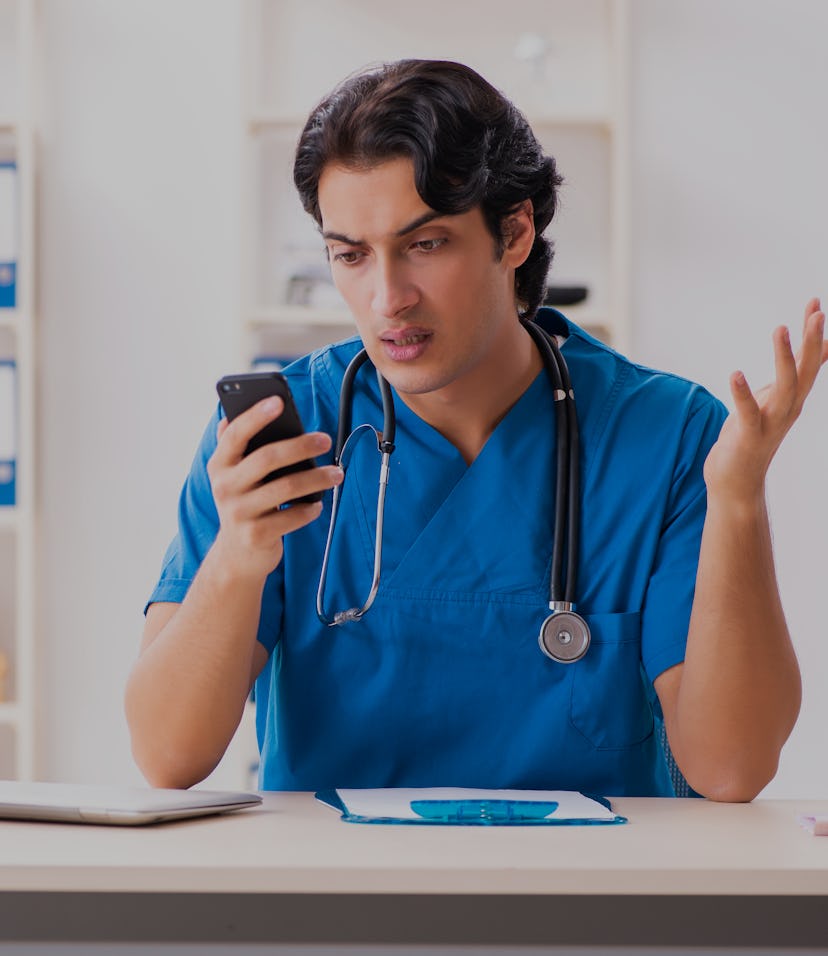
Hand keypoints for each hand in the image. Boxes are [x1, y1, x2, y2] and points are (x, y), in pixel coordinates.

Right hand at [207, 396, 343, 580]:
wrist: (236, 555)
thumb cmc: (245, 503)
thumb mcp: (234, 475)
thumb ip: (234, 447)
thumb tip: (229, 416)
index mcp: (220, 465)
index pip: (235, 434)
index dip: (255, 416)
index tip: (278, 401)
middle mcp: (225, 487)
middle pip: (267, 458)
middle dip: (301, 446)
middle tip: (325, 439)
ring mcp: (239, 513)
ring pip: (286, 488)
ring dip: (316, 478)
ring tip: (336, 474)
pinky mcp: (256, 535)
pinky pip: (291, 517)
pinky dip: (309, 509)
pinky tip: (318, 505)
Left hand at [704, 298, 827, 501]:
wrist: (736, 481)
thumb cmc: (752, 435)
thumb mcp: (775, 400)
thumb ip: (791, 378)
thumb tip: (814, 354)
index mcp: (793, 398)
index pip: (810, 361)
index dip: (814, 334)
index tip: (815, 303)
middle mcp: (788, 408)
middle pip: (806, 371)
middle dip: (812, 341)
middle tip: (817, 312)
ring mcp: (771, 422)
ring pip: (784, 387)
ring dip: (784, 358)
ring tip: (780, 328)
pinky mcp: (748, 435)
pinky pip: (747, 411)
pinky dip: (742, 392)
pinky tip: (735, 373)